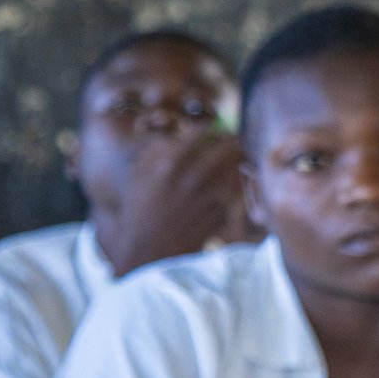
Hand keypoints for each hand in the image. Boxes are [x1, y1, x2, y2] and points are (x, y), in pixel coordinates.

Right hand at [100, 131, 245, 274]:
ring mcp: (211, 197)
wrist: (150, 249)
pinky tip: (233, 182)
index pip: (200, 134)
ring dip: (240, 160)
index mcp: (171, 165)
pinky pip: (236, 192)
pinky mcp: (222, 213)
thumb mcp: (138, 176)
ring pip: (237, 168)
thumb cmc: (140, 211)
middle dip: (232, 141)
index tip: (212, 128)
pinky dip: (238, 184)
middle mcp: (194, 178)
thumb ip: (157, 152)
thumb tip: (178, 137)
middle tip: (233, 139)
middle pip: (227, 148)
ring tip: (238, 157)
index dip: (209, 128)